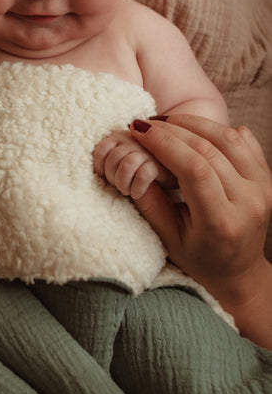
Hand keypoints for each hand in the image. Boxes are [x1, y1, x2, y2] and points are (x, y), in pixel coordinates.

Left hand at [93, 128, 175, 198]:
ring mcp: (148, 150)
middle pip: (112, 159)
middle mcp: (134, 139)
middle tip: (120, 188)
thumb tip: (95, 172)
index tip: (106, 179)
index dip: (99, 167)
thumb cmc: (143, 169)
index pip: (100, 149)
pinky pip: (142, 175)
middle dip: (112, 178)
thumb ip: (111, 161)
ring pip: (125, 165)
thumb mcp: (124, 161)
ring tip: (128, 191)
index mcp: (121, 136)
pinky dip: (136, 187)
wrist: (176, 172)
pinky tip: (138, 192)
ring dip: (123, 183)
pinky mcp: (161, 163)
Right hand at [130, 115, 271, 344]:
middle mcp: (249, 203)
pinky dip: (218, 129)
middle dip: (172, 130)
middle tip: (145, 123)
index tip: (139, 130)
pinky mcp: (267, 178)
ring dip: (193, 123)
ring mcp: (263, 188)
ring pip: (228, 138)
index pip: (194, 169)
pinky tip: (194, 130)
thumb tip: (135, 161)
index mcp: (222, 223)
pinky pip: (244, 140)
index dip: (165, 143)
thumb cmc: (197, 257)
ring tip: (166, 122)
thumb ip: (150, 202)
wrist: (237, 271)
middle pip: (209, 149)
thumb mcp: (167, 237)